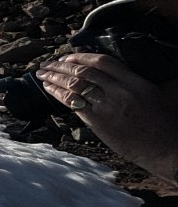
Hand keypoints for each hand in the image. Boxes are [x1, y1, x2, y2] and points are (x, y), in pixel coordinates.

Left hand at [36, 52, 177, 181]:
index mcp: (135, 82)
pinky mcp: (99, 122)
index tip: (66, 56)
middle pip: (84, 73)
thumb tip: (105, 73)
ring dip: (55, 78)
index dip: (81, 57)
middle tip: (46, 64)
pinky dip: (58, 94)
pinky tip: (49, 89)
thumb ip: (129, 82)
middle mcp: (121, 91)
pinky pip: (73, 103)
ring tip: (42, 74)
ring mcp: (109, 106)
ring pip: (75, 86)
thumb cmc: (160, 123)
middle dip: (60, 66)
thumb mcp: (150, 94)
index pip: (103, 62)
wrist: (165, 149)